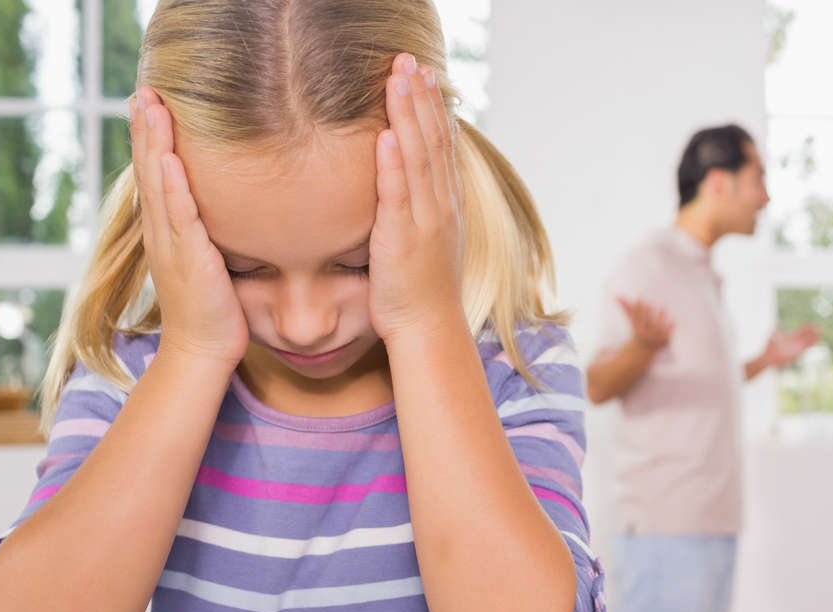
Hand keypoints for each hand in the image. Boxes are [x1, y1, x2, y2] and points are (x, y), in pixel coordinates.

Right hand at [129, 87, 248, 366]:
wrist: (202, 353)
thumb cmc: (216, 312)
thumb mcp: (213, 262)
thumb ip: (215, 233)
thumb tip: (233, 209)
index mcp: (168, 230)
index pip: (158, 174)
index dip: (152, 138)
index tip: (152, 101)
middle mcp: (162, 232)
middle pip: (150, 169)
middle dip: (145, 128)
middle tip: (144, 88)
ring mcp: (171, 245)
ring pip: (158, 184)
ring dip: (153, 143)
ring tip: (150, 105)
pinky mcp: (188, 260)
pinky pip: (179, 216)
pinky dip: (174, 186)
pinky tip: (172, 158)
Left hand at [369, 54, 464, 343]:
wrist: (429, 330)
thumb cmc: (422, 293)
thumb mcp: (427, 242)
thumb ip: (420, 210)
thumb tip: (405, 187)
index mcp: (446, 205)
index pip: (442, 146)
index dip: (434, 108)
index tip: (425, 75)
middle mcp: (440, 207)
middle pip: (432, 141)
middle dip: (421, 98)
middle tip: (410, 60)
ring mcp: (424, 222)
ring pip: (418, 159)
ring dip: (408, 117)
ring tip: (399, 79)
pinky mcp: (402, 240)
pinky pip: (397, 196)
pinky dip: (393, 165)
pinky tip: (386, 136)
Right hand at [617, 296, 674, 351]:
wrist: (643, 350)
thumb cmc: (637, 331)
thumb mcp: (631, 321)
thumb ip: (626, 308)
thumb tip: (616, 296)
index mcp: (637, 328)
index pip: (637, 317)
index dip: (638, 308)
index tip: (639, 298)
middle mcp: (645, 333)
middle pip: (646, 322)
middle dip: (646, 313)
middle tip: (649, 302)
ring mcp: (655, 338)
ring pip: (657, 327)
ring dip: (660, 318)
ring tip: (663, 307)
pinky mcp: (664, 341)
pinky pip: (667, 334)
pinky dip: (670, 328)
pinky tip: (673, 320)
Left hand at [762, 324, 820, 367]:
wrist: (770, 356)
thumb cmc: (770, 347)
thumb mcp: (774, 334)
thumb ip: (777, 328)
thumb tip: (778, 321)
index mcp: (788, 338)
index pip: (798, 332)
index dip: (804, 328)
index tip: (810, 324)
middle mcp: (793, 343)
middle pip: (804, 336)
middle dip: (811, 332)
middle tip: (818, 327)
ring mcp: (796, 347)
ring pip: (807, 341)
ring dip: (813, 337)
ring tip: (820, 331)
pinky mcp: (798, 352)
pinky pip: (807, 347)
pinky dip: (812, 343)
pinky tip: (818, 339)